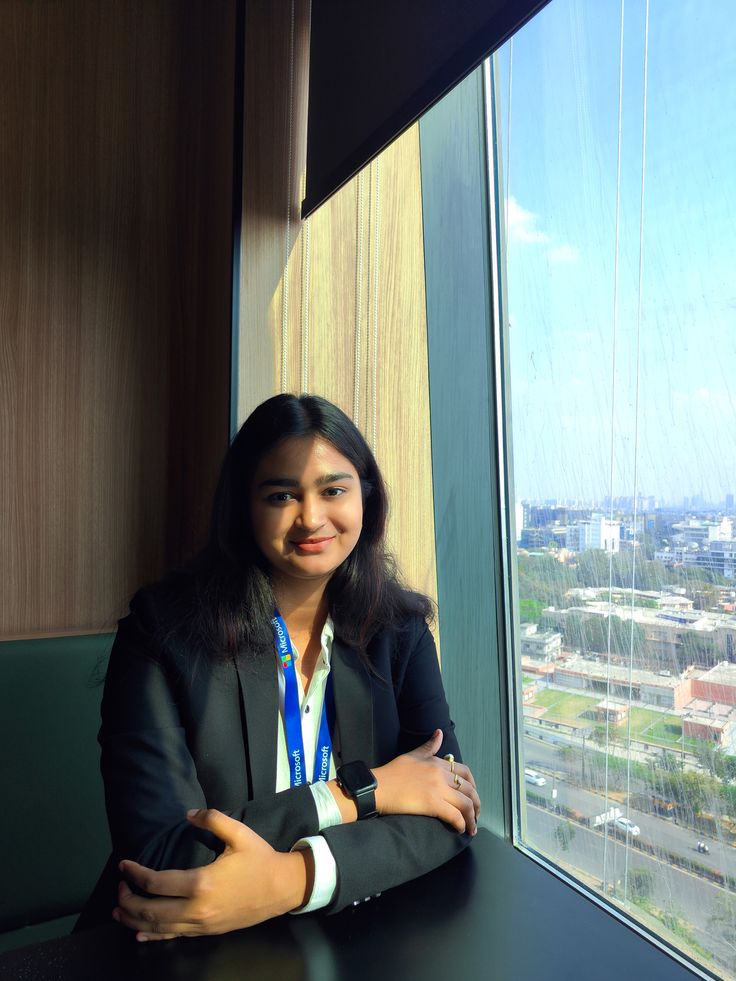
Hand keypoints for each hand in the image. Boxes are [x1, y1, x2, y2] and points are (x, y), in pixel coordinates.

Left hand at [113, 808, 311, 941]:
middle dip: (128, 900)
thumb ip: (212, 819)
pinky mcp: (207, 932)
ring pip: (159, 927)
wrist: (282, 887)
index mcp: (201, 882)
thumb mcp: (239, 833)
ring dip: (134, 920)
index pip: (155, 883)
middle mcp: (197, 908)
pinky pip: (174, 936)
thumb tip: (187, 814)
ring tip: (119, 911)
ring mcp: (201, 924)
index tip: (123, 865)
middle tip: (119, 888)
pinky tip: (139, 934)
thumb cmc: (259, 859)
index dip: (134, 874)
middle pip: (150, 910)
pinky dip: (153, 936)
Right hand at [372, 730, 480, 833]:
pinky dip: (462, 823)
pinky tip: (461, 829)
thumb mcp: (413, 754)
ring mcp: (438, 789)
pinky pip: (455, 815)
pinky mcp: (433, 804)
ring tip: (471, 827)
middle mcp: (441, 775)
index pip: (465, 772)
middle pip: (469, 790)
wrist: (379, 786)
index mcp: (437, 763)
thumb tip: (439, 732)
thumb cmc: (393, 772)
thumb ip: (429, 746)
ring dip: (472, 817)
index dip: (473, 786)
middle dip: (476, 804)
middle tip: (476, 815)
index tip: (473, 796)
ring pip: (466, 804)